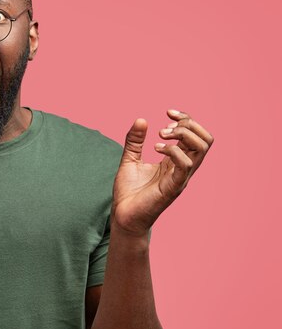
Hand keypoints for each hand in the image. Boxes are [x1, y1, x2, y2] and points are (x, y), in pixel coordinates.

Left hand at [111, 110, 213, 236]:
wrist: (123, 216)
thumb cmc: (129, 192)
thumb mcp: (129, 160)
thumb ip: (135, 141)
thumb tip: (141, 119)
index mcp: (176, 161)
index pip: (195, 135)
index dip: (186, 119)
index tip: (168, 112)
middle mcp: (183, 168)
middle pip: (205, 139)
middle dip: (188, 124)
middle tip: (164, 127)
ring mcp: (180, 177)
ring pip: (201, 149)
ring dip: (182, 134)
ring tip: (160, 136)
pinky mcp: (174, 187)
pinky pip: (186, 165)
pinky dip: (174, 151)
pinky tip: (156, 149)